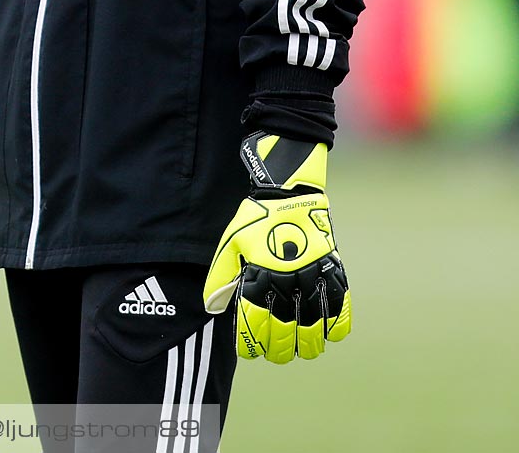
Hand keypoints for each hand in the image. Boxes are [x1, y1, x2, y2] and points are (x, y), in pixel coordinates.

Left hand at [203, 132, 351, 362]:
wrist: (288, 195)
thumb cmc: (255, 221)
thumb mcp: (229, 246)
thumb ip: (221, 278)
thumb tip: (213, 308)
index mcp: (259, 276)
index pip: (255, 321)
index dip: (253, 343)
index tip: (252, 353)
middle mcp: (287, 282)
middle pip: (287, 330)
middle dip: (281, 350)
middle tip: (278, 357)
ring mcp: (312, 277)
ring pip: (315, 325)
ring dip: (310, 344)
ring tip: (306, 352)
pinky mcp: (333, 271)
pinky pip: (340, 307)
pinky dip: (337, 326)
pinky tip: (331, 335)